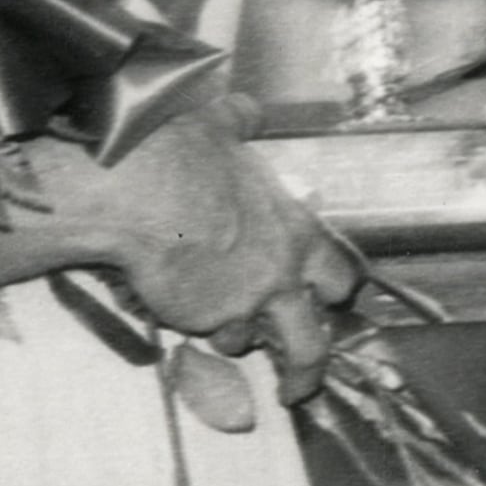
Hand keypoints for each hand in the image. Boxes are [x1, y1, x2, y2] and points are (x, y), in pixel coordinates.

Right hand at [32, 103, 356, 403]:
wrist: (140, 193)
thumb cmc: (184, 154)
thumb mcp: (221, 127)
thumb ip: (242, 123)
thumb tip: (249, 111)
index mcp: (297, 228)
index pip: (344, 272)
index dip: (338, 289)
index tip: (332, 300)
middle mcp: (283, 272)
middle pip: (316, 337)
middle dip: (309, 360)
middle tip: (300, 373)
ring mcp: (246, 303)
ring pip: (252, 344)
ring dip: (236, 338)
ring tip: (220, 331)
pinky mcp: (206, 321)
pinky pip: (207, 338)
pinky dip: (198, 331)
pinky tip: (179, 312)